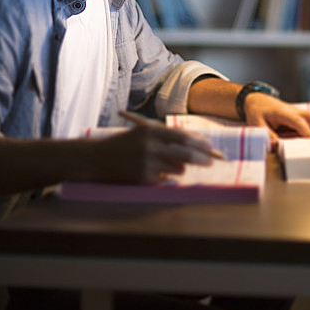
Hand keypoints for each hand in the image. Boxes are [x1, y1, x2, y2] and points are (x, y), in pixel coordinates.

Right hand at [89, 116, 215, 184]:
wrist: (97, 158)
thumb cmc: (125, 143)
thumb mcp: (144, 132)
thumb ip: (167, 136)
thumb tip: (196, 144)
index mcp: (150, 130)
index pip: (182, 136)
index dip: (199, 142)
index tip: (210, 146)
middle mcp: (149, 146)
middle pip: (185, 153)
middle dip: (202, 158)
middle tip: (212, 161)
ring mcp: (146, 163)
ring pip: (178, 168)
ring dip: (181, 168)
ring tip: (170, 164)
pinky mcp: (142, 178)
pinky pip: (166, 179)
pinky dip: (167, 176)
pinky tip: (158, 172)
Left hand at [242, 94, 309, 146]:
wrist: (258, 99)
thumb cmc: (257, 112)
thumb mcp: (256, 123)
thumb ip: (267, 134)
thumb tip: (275, 146)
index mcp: (284, 112)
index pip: (298, 122)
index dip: (306, 131)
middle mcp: (296, 111)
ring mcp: (301, 113)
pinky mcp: (303, 117)